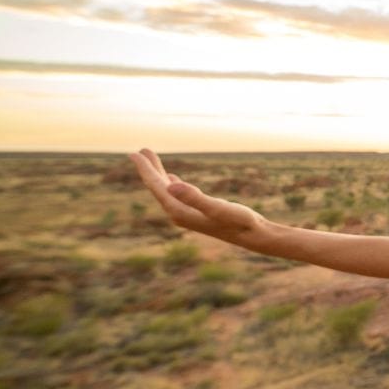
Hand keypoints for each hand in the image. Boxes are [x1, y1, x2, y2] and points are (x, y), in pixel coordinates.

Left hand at [128, 149, 266, 247]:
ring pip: (167, 190)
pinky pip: (178, 195)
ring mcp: (188, 213)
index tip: (135, 154)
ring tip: (152, 160)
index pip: (157, 187)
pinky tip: (172, 179)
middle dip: (150, 169)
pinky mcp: (198, 212)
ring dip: (160, 174)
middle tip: (140, 151)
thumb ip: (194, 197)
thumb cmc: (239, 222)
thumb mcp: (217, 207)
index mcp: (179, 211)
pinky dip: (172, 184)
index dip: (146, 169)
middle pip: (159, 188)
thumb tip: (171, 186)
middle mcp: (179, 213)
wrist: (254, 236)